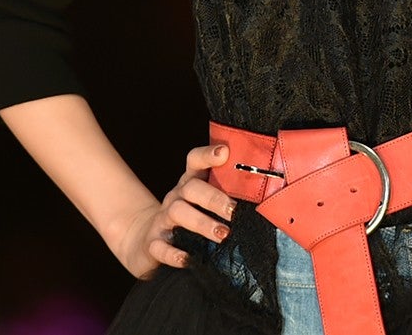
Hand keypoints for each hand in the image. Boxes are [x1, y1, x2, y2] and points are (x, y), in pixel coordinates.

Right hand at [111, 143, 238, 278]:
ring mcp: (162, 220)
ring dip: (201, 223)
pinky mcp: (152, 244)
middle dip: (214, 198)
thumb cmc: (187, 220)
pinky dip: (174, 253)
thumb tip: (266, 197)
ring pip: (177, 213)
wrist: (145, 241)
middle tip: (234, 211)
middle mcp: (175, 197)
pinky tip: (188, 259)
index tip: (224, 153)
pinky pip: (160, 247)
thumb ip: (226, 195)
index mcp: (190, 184)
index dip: (207, 154)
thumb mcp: (202, 203)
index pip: (195, 161)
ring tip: (222, 235)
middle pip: (191, 188)